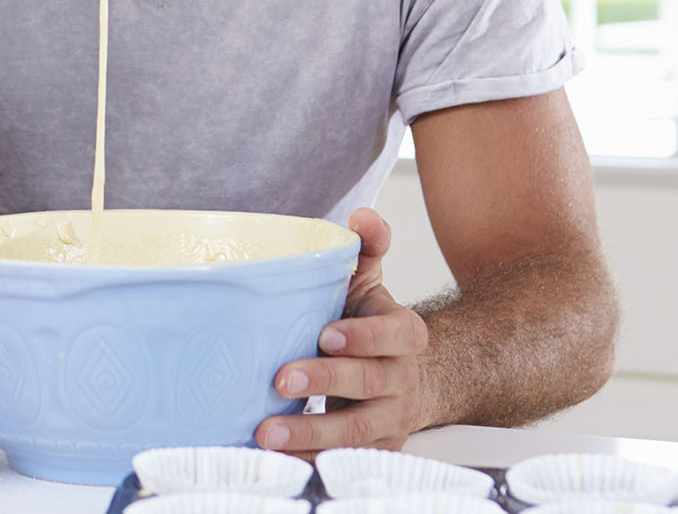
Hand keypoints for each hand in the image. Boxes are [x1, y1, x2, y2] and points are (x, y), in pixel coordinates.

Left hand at [255, 208, 430, 456]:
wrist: (410, 379)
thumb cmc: (373, 325)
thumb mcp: (370, 282)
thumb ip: (366, 247)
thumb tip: (363, 216)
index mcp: (405, 334)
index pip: (393, 334)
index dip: (364, 336)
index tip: (326, 334)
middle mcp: (403, 379)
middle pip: (370, 383)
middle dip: (326, 381)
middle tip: (282, 379)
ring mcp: (391, 419)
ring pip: (356, 430)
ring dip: (311, 434)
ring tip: (267, 432)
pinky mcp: (375, 449)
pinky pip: (344, 460)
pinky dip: (309, 461)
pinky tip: (276, 457)